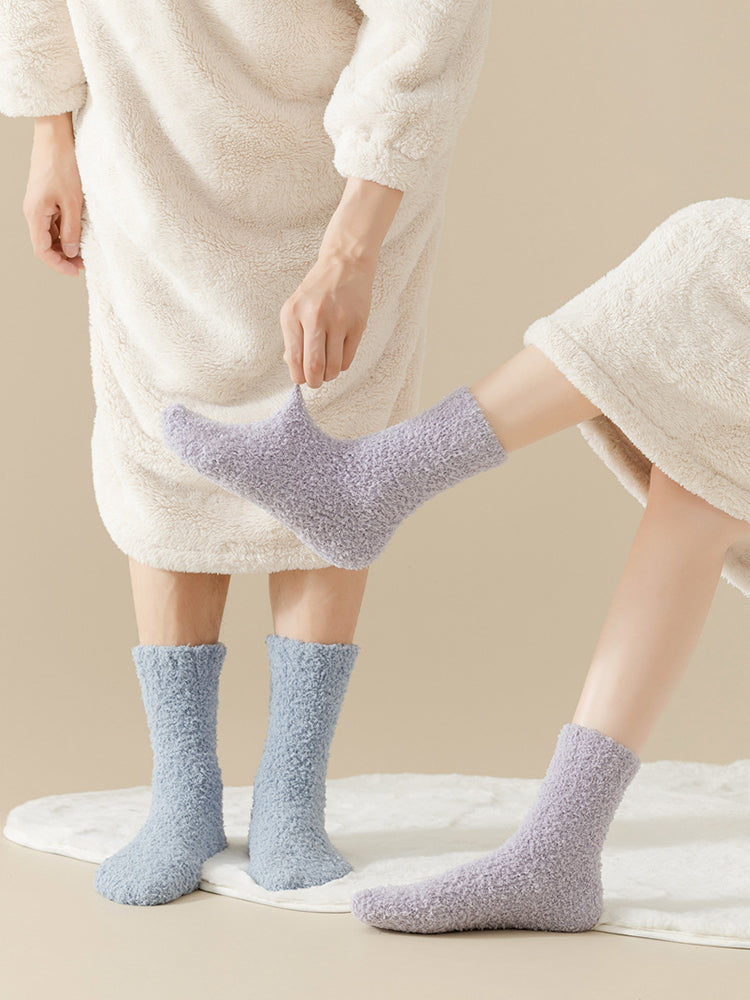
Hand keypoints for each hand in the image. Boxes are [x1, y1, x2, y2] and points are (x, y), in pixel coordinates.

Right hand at [23, 113, 84, 276]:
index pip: (42, 250)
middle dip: (63, 257)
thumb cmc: (63, 164)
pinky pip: (54, 222)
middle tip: (84, 264)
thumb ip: (71, 230)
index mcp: (35, 214)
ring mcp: (39, 205)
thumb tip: (70, 252)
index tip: (76, 272)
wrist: (55, 135)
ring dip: (65, 246)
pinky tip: (80, 234)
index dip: (58, 265)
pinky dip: (65, 232)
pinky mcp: (46, 199)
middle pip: (45, 245)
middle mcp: (33, 211)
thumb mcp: (73, 201)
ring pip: (50, 234)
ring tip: (85, 251)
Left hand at [280, 248, 374, 387]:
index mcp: (293, 314)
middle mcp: (314, 316)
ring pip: (333, 366)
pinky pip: (347, 359)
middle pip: (314, 366)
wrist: (344, 266)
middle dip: (315, 381)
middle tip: (316, 382)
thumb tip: (295, 368)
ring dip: (329, 375)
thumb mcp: (295, 309)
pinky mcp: (357, 324)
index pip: (294, 358)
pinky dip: (341, 364)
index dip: (299, 376)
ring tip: (328, 370)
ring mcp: (338, 320)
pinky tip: (338, 355)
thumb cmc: (317, 292)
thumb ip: (292, 338)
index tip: (302, 379)